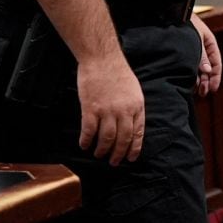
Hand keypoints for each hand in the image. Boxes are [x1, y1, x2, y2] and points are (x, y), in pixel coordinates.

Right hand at [77, 52, 144, 166]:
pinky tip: (84, 145)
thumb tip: (130, 125)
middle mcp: (124, 111)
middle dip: (118, 154)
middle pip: (123, 139)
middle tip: (114, 162)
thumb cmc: (118, 73)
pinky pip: (89, 131)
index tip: (131, 158)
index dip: (134, 148)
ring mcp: (107, 111)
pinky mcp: (91, 109)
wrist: (102, 60)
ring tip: (99, 155)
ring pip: (106, 138)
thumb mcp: (134, 90)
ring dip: (102, 150)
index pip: (138, 133)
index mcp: (137, 106)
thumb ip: (133, 108)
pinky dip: (86, 141)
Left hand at [190, 14, 221, 96]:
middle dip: (207, 81)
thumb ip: (202, 55)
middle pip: (208, 69)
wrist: (172, 13)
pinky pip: (190, 66)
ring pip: (199, 69)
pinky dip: (190, 75)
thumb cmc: (185, 23)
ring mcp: (194, 51)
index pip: (217, 63)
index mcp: (210, 43)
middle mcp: (203, 48)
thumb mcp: (196, 39)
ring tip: (195, 91)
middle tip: (202, 93)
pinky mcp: (184, 52)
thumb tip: (208, 71)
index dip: (216, 77)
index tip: (213, 89)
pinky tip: (188, 83)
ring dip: (199, 80)